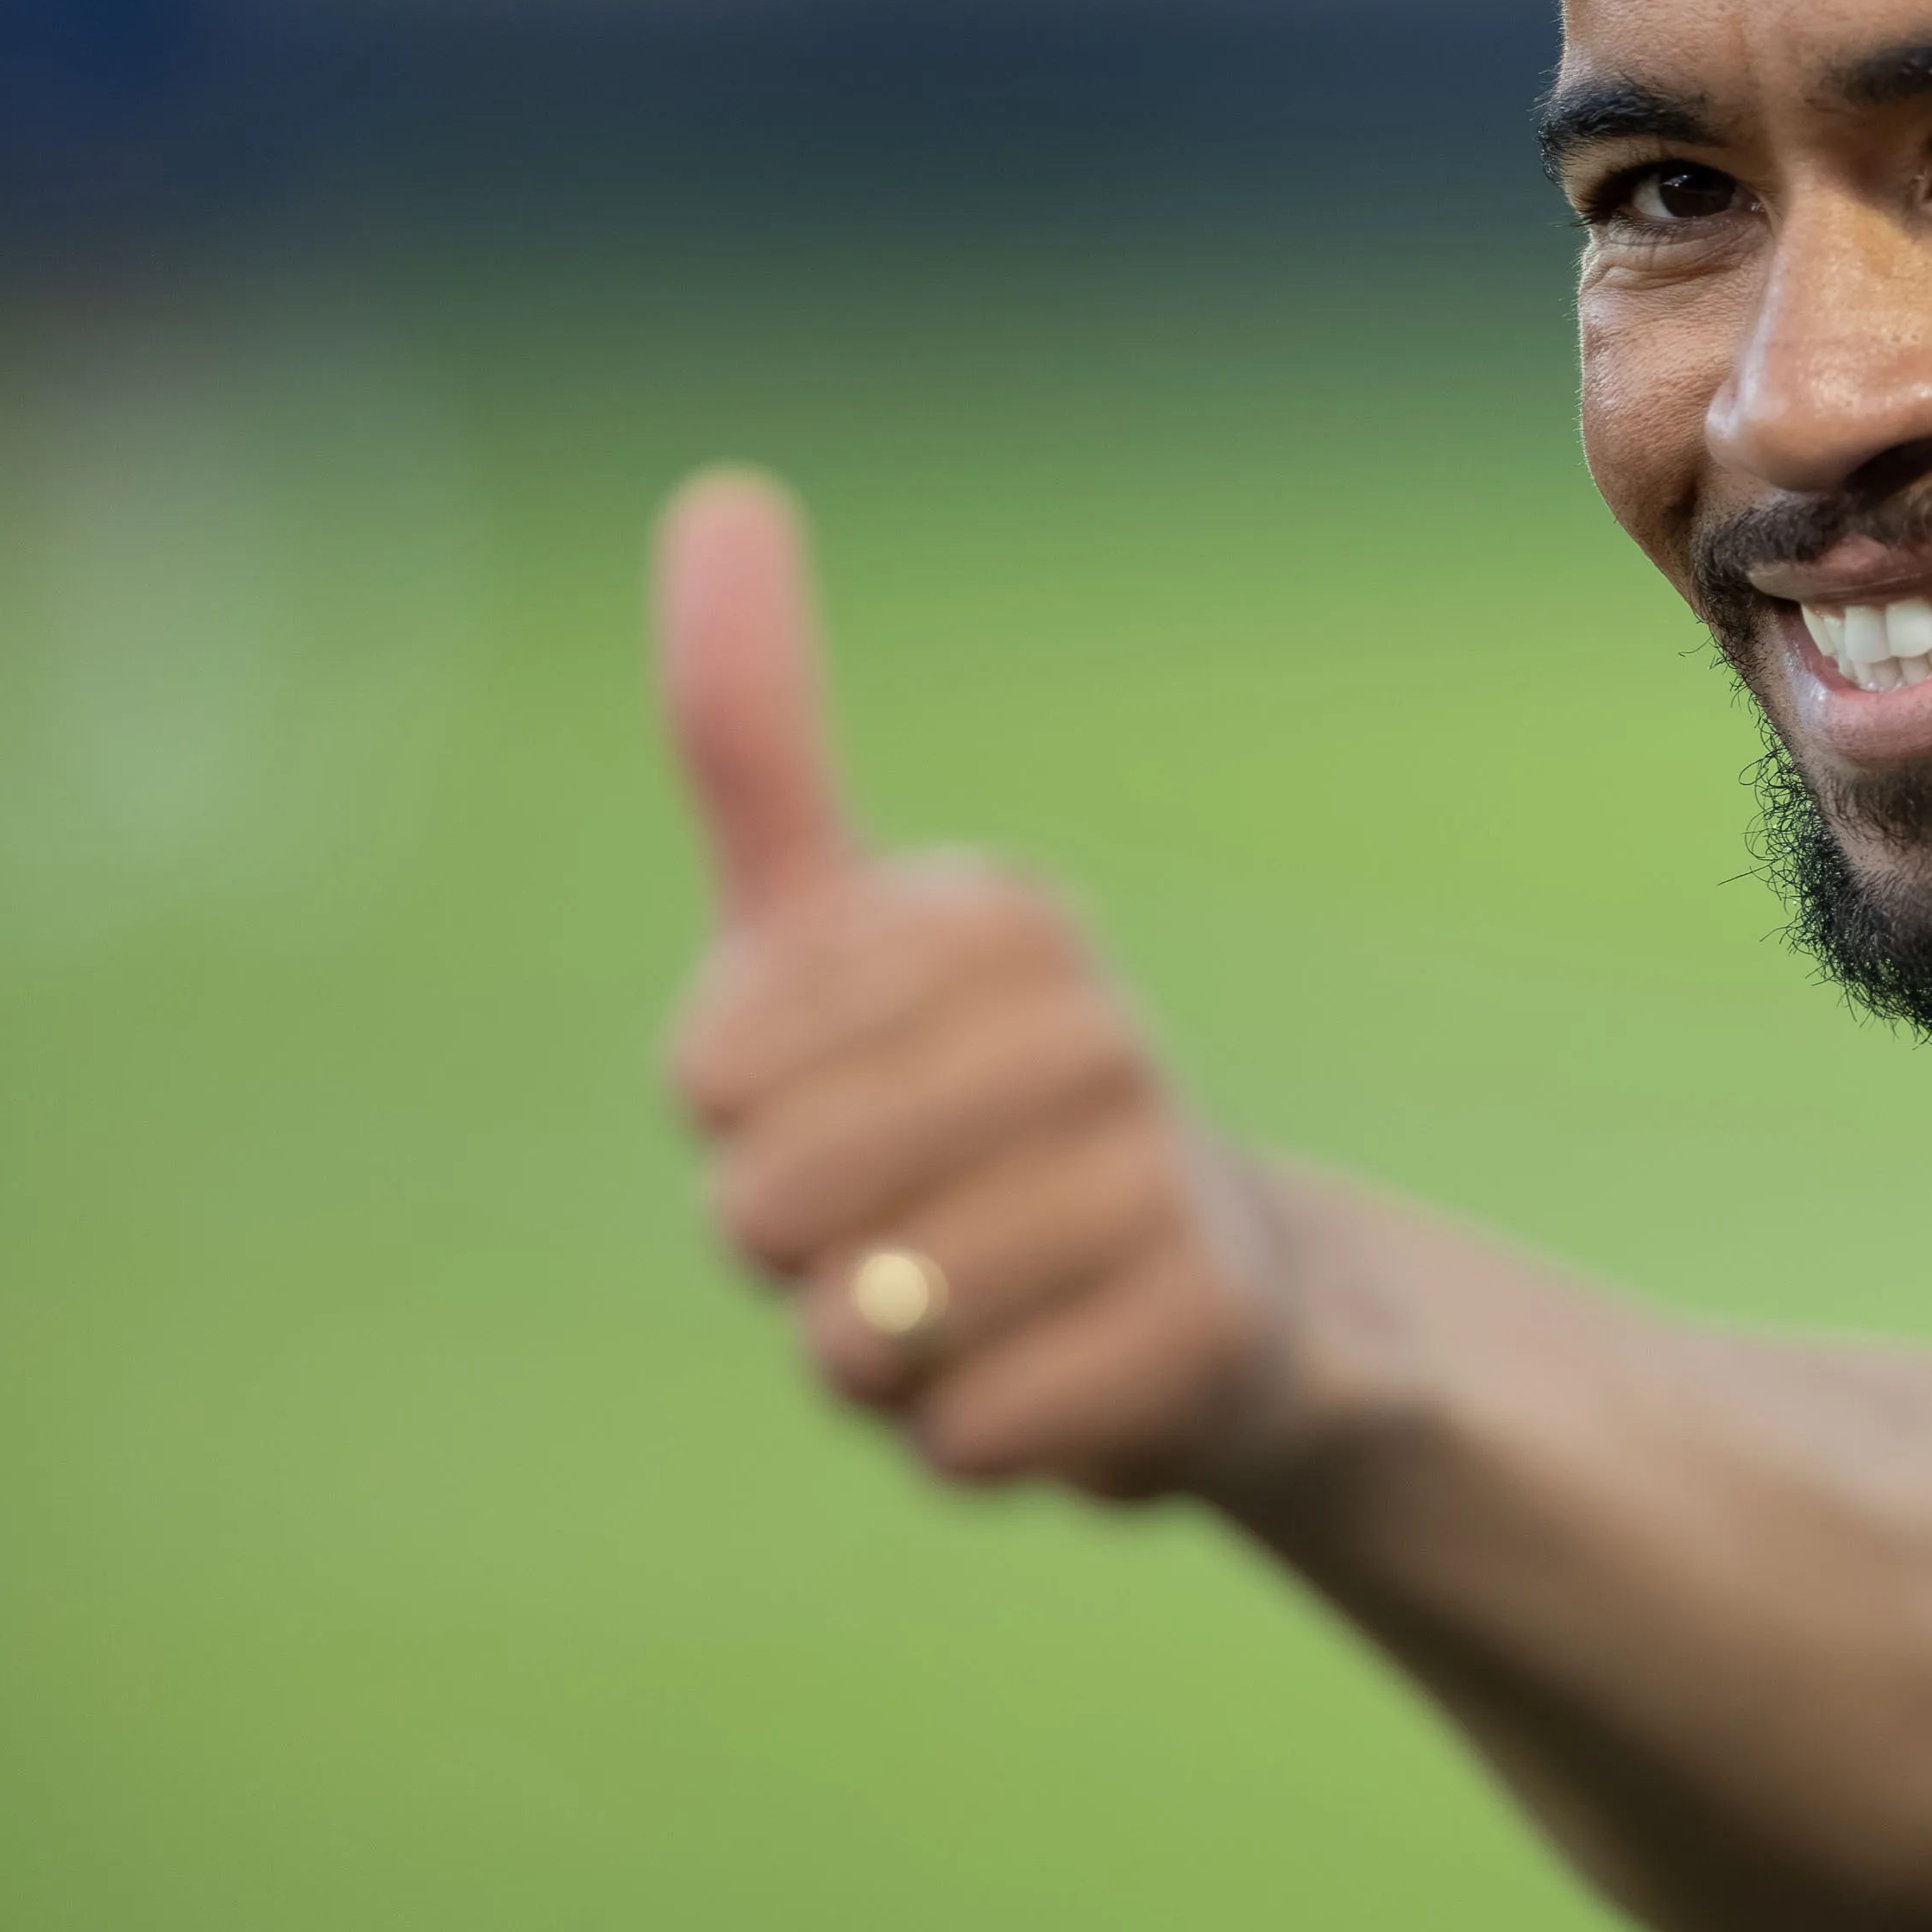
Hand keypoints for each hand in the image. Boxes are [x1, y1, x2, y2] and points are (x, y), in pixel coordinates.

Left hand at [656, 470, 1298, 1498]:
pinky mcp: (1208, 1335)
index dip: (740, 1130)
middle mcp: (1095, 1026)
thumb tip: (724, 487)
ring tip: (984, 1310)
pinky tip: (1059, 1382)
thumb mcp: (846, 931)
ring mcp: (1163, 1178)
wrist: (1222, 1299)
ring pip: (861, 1331)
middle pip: (765, 1211)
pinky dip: (974, 1443)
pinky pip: (965, 1434)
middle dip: (798, 1264)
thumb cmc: (977, 1112)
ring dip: (882, 1362)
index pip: (709, 1076)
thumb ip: (757, 733)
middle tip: (916, 1229)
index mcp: (998, 918)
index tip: (855, 1104)